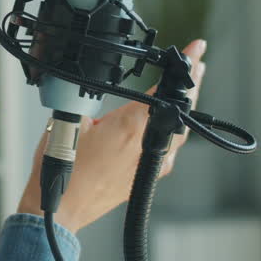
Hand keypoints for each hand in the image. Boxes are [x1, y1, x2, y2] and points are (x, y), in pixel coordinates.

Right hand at [15, 38, 207, 231]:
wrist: (61, 209)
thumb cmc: (64, 172)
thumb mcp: (69, 121)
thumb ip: (85, 98)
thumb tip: (89, 86)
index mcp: (131, 128)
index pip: (167, 91)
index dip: (184, 68)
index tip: (196, 50)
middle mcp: (147, 147)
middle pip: (181, 110)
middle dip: (191, 85)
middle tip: (199, 65)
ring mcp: (150, 165)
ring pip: (178, 131)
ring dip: (184, 108)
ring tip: (188, 91)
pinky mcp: (145, 177)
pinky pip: (167, 148)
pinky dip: (172, 131)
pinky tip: (167, 126)